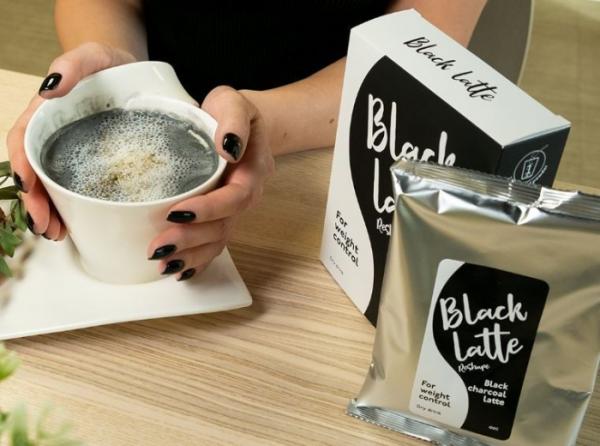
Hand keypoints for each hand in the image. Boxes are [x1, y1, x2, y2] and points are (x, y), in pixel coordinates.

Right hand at [7, 42, 135, 239]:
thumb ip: (72, 64)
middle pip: (34, 172)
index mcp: (46, 114)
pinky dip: (72, 208)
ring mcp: (70, 150)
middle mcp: (53, 135)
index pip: (23, 141)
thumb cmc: (108, 63)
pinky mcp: (89, 161)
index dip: (22, 166)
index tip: (28, 188)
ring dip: (50, 212)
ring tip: (57, 234)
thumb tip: (50, 87)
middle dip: (35, 202)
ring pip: (51, 185)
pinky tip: (76, 225)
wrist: (131, 70)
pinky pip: (74, 187)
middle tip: (46, 226)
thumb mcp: (93, 56)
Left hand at [147, 86, 274, 280]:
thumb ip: (234, 119)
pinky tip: (177, 270)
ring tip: (163, 264)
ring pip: (218, 240)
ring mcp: (232, 209)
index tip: (177, 212)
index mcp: (252, 172)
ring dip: (191, 255)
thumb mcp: (234, 102)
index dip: (209, 209)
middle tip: (159, 246)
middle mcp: (245, 196)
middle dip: (192, 239)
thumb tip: (227, 147)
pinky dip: (197, 259)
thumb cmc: (232, 112)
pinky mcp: (219, 215)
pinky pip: (212, 242)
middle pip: (224, 226)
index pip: (235, 197)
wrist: (237, 123)